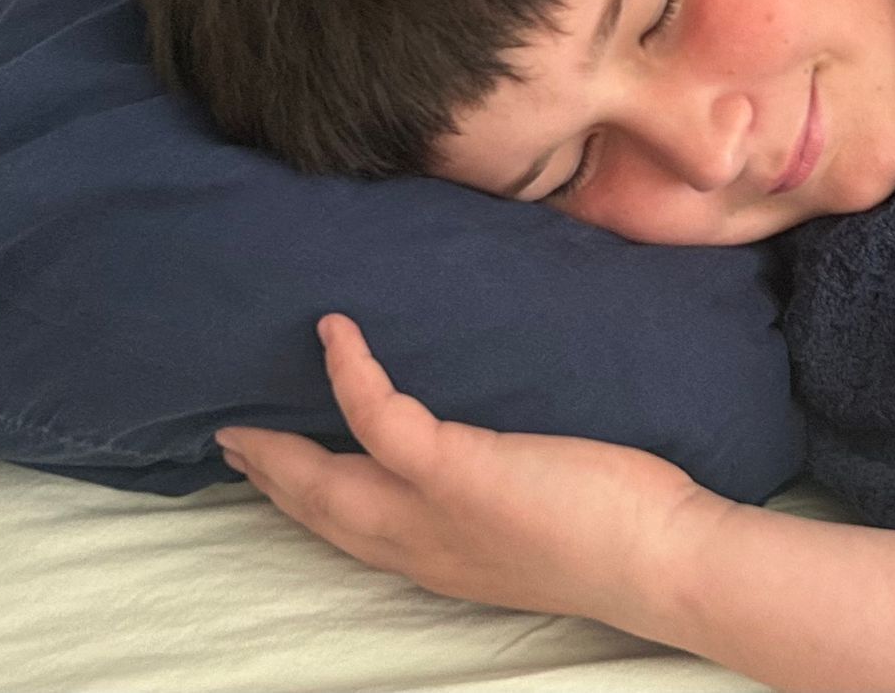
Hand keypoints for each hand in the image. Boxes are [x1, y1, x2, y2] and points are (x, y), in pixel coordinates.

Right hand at [215, 314, 730, 625]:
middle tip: (232, 437)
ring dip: (280, 442)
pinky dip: (352, 372)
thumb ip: (494, 488)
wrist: (663, 562)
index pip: (353, 532)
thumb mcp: (533, 516)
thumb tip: (490, 443)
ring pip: (328, 479)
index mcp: (439, 557)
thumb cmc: (620, 529)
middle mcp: (422, 547)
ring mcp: (433, 512)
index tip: (275, 472)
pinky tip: (336, 331)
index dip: (306, 502)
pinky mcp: (457, 471)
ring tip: (247, 404)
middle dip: (271, 475)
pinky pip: (380, 417)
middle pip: (321, 511)